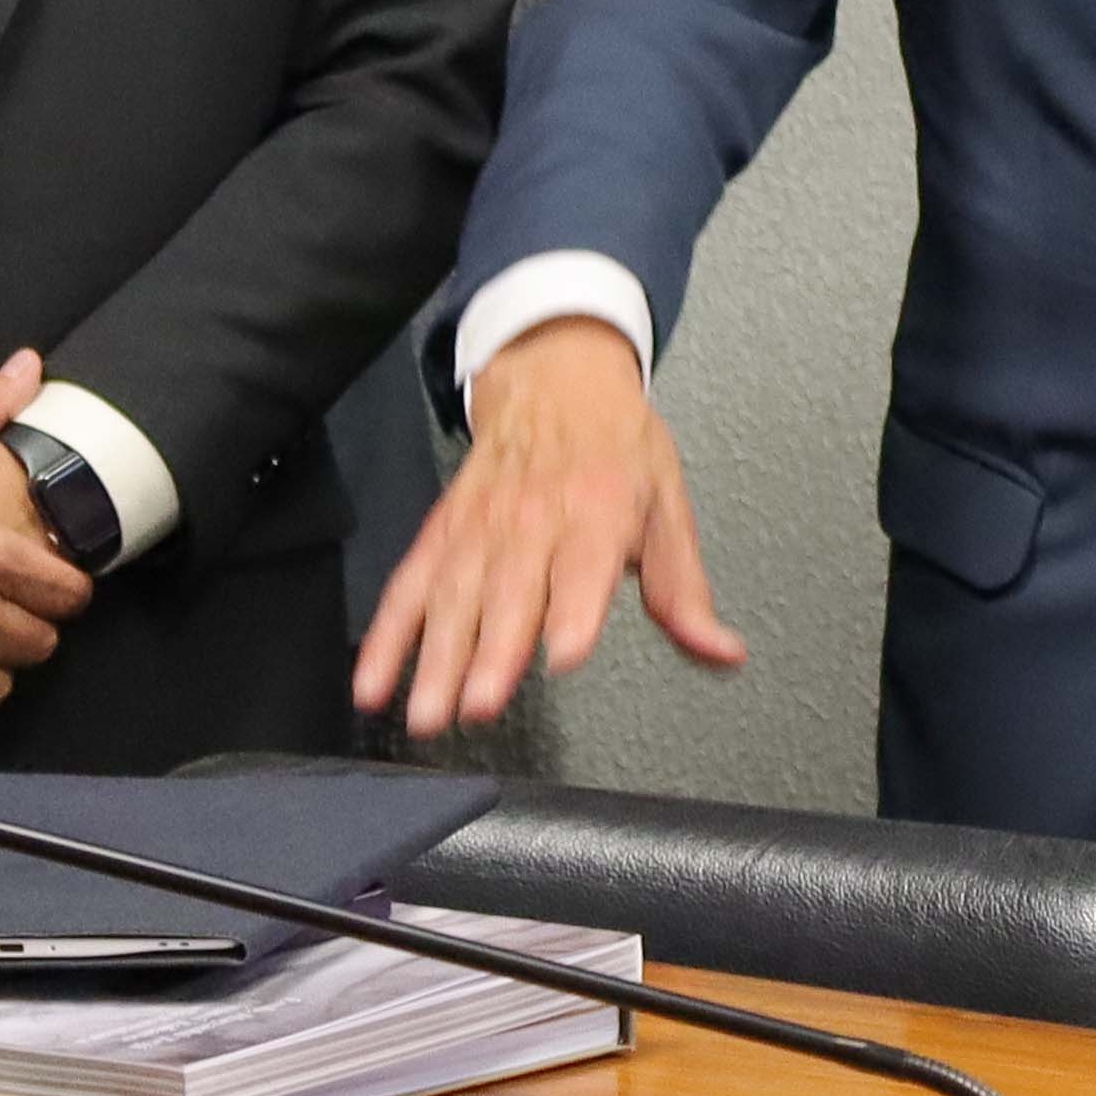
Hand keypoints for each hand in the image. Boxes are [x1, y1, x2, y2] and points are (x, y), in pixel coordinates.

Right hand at [356, 315, 742, 734]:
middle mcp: (535, 520)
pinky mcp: (442, 535)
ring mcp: (480, 529)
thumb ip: (684, 594)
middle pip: (511, 592)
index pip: (587, 564)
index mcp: (599, 511)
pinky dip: (386, 637)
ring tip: (428, 714)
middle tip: (481, 706)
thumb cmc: (618, 451)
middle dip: (493, 652)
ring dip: (436, 659)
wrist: (554, 381)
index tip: (565, 653)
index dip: (576, 610)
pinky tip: (373, 682)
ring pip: (454, 597)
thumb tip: (723, 654)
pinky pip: (408, 588)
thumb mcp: (668, 510)